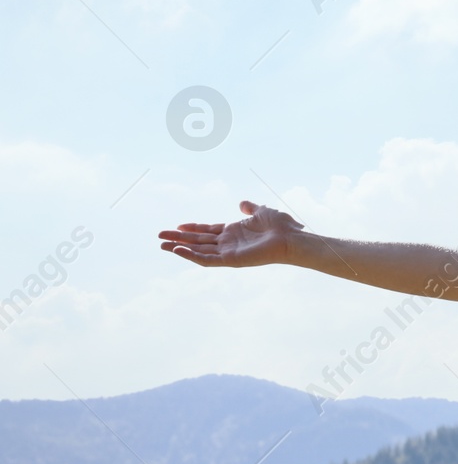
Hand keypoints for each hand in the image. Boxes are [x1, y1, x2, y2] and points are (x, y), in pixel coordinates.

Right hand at [158, 200, 304, 266]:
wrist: (292, 237)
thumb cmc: (281, 226)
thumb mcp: (262, 211)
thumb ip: (250, 208)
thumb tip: (242, 203)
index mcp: (234, 232)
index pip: (208, 231)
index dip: (192, 229)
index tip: (177, 226)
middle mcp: (230, 243)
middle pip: (199, 241)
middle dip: (179, 239)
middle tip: (160, 237)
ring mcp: (229, 252)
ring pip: (199, 251)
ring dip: (180, 248)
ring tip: (162, 245)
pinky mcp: (232, 260)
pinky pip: (208, 260)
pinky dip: (192, 256)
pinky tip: (179, 251)